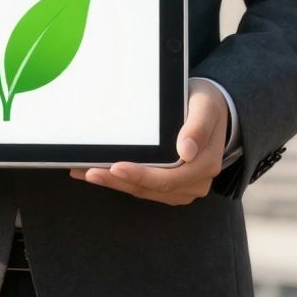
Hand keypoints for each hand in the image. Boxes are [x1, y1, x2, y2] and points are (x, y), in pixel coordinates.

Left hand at [69, 79, 228, 205]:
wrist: (213, 110)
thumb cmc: (206, 105)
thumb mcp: (205, 108)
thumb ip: (197, 128)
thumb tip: (186, 152)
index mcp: (204, 165)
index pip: (169, 178)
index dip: (141, 175)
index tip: (116, 167)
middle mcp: (194, 182)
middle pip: (151, 188)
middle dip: (117, 181)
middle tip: (88, 171)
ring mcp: (181, 187)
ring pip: (143, 190)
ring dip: (113, 183)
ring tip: (83, 172)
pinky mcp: (168, 186)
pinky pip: (142, 186)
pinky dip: (119, 180)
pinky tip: (96, 171)